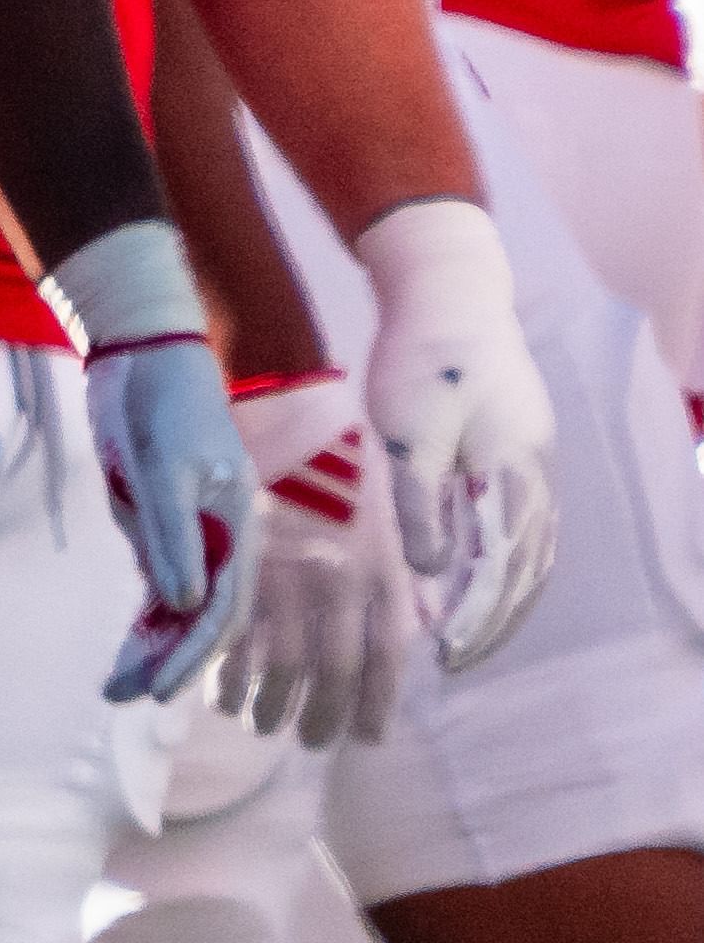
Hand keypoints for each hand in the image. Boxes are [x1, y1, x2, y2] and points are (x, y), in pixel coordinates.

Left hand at [88, 331, 259, 700]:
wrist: (141, 355)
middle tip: (125, 696)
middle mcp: (221, 539)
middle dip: (168, 660)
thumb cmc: (157, 403)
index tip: (158, 688)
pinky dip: (144, 616)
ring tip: (114, 685)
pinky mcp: (162, 523)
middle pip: (200, 616)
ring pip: (177, 606)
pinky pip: (158, 581)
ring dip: (150, 645)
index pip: (219, 608)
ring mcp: (191, 532)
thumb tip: (181, 602)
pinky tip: (127, 646)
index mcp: (235, 526)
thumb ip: (172, 533)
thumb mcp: (161, 465)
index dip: (191, 652)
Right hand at [212, 377, 412, 747]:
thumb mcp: (387, 510)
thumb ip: (402, 573)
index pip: (387, 660)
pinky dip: (226, 674)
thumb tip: (423, 626)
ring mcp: (282, 573)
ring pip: (279, 664)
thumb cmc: (339, 449)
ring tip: (262, 725)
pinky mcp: (232, 561)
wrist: (275, 395)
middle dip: (321, 718)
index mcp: (380, 568)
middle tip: (309, 742)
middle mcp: (337, 580)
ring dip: (269, 706)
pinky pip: (231, 636)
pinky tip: (221, 693)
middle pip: (332, 673)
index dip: (376, 707)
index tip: (366, 739)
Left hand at [355, 197, 556, 667]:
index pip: (503, 569)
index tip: (449, 653)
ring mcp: (532, 455)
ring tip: (469, 625)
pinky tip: (474, 567)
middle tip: (459, 654)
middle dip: (496, 614)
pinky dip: (505, 553)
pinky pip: (521, 516)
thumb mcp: (408, 437)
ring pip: (530, 542)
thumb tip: (431, 577)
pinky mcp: (518, 441)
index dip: (478, 616)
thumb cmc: (420, 359)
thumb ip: (421, 508)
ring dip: (505, 589)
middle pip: (527, 564)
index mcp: (511, 474)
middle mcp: (534, 471)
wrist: (446, 288)